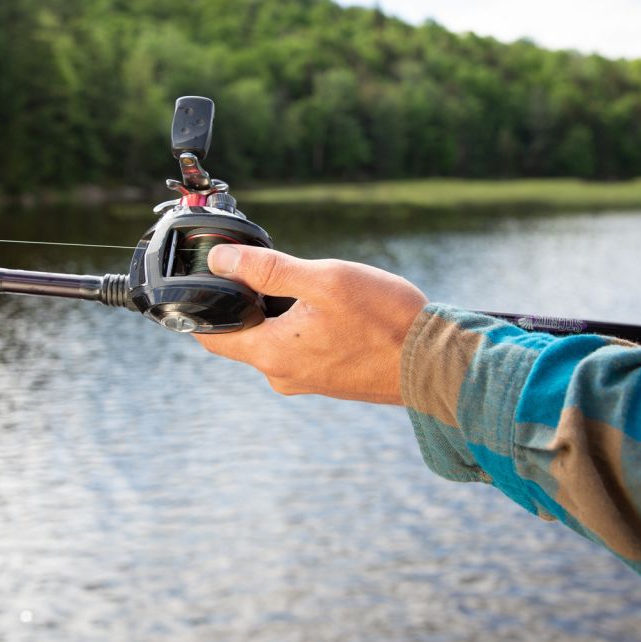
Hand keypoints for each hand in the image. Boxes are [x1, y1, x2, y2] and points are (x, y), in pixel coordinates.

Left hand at [195, 245, 427, 404]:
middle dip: (247, 302)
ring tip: (308, 287)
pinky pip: (299, 350)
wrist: (436, 365)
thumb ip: (268, 269)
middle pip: (241, 336)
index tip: (214, 275)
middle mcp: (282, 375)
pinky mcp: (328, 380)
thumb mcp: (324, 280)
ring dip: (277, 314)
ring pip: (272, 341)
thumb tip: (222, 260)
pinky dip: (301, 327)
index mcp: (272, 353)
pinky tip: (330, 309)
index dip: (203, 303)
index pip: (209, 335)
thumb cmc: (385, 320)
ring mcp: (306, 381)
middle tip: (270, 269)